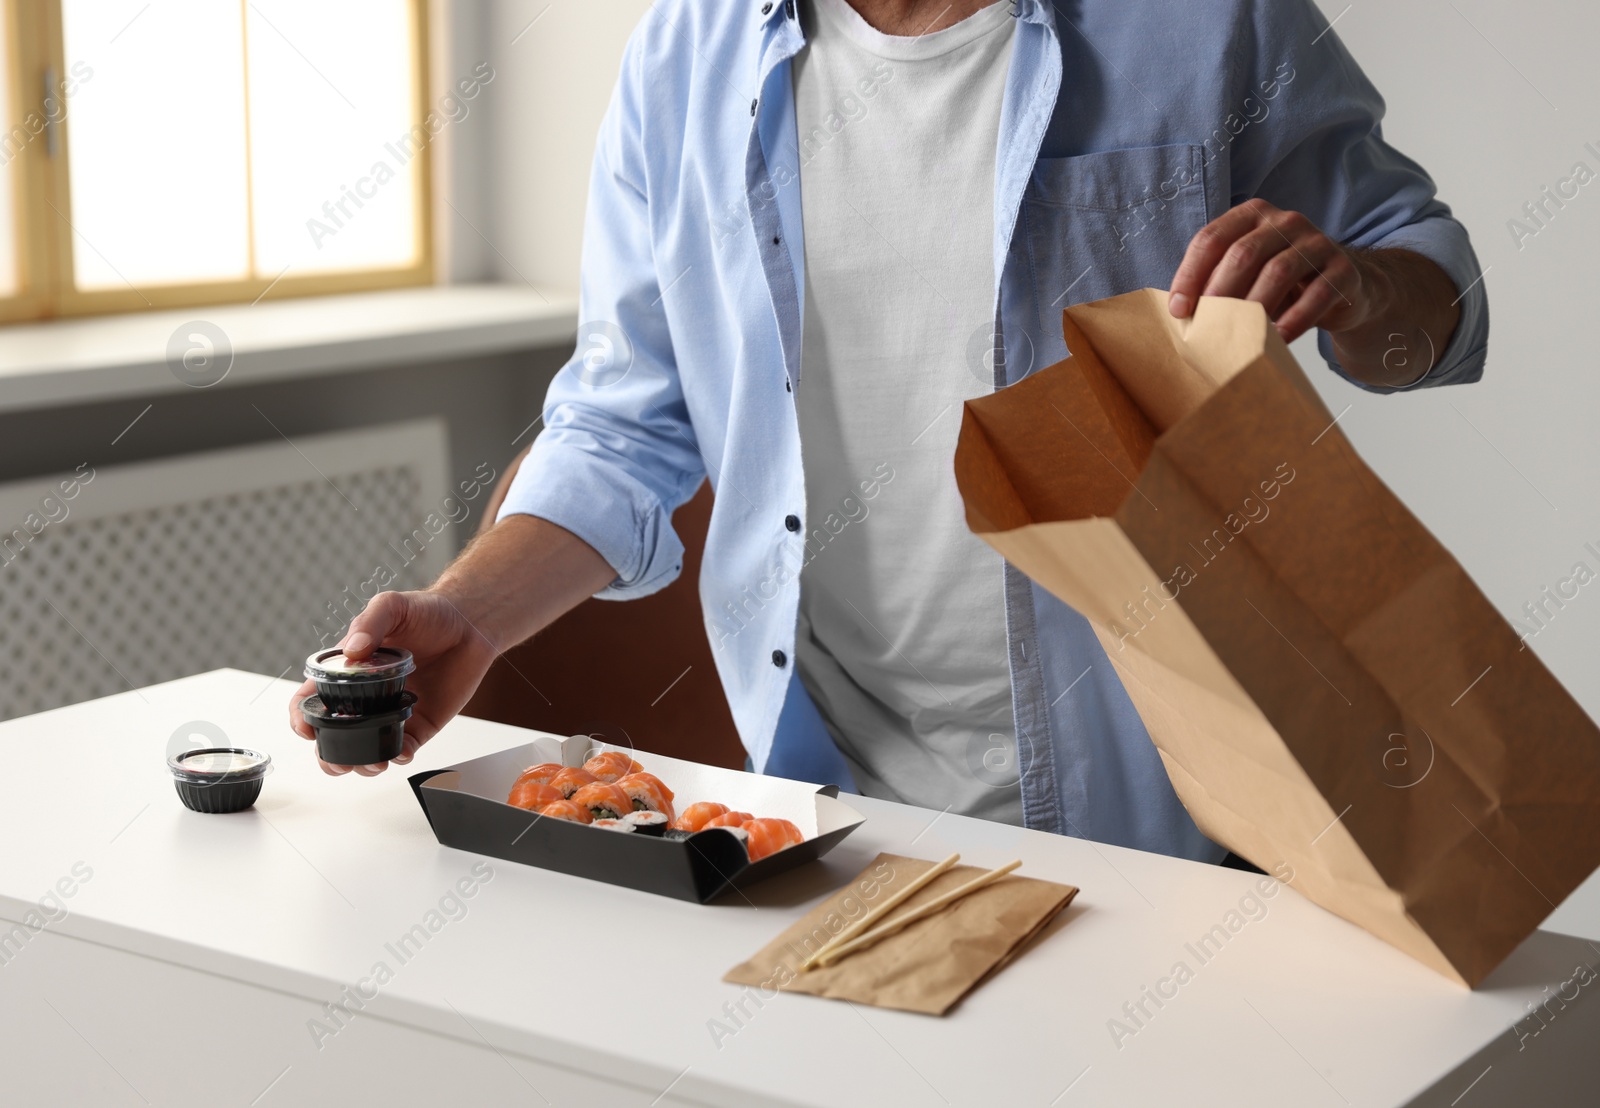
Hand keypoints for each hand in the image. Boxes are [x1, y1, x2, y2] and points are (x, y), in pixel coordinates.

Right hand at [288, 589, 498, 776]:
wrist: (468, 623)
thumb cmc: (426, 611)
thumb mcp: (391, 606)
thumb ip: (370, 623)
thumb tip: (353, 649)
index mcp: (349, 671)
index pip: (313, 699)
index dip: (301, 717)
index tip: (306, 730)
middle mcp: (366, 696)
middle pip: (335, 734)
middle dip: (329, 754)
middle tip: (338, 760)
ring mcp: (392, 712)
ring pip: (367, 748)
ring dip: (362, 763)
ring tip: (371, 763)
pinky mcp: (420, 722)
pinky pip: (405, 746)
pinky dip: (399, 755)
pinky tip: (400, 752)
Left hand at [1168, 199, 1376, 343]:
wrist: (1342, 287)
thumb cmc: (1280, 283)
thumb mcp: (1246, 274)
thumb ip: (1216, 281)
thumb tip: (1178, 313)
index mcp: (1252, 216)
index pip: (1211, 238)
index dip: (1190, 275)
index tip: (1178, 310)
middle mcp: (1285, 222)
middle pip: (1242, 254)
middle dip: (1218, 292)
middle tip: (1205, 326)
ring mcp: (1317, 243)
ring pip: (1278, 272)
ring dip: (1253, 307)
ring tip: (1238, 336)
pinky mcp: (1343, 269)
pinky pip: (1316, 295)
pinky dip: (1294, 321)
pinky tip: (1277, 340)